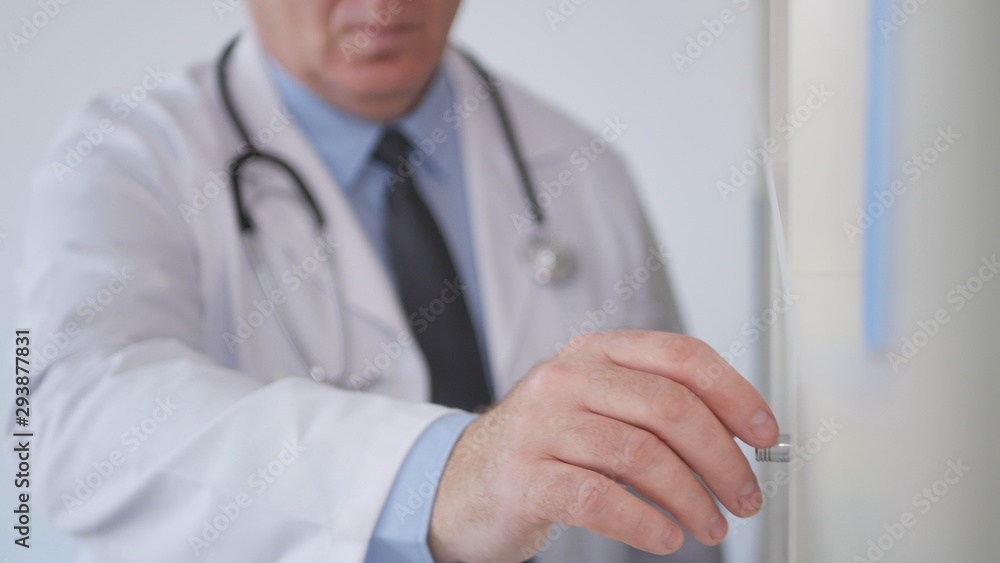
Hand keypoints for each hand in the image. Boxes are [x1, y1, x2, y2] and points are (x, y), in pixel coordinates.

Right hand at [427, 330, 777, 562]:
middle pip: (668, 406)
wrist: (461, 483)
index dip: (734, 394)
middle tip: (744, 495)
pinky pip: (600, 498)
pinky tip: (663, 537)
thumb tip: (736, 439)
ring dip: (691, 498)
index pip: (680, 356)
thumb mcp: (595, 410)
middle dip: (722, 457)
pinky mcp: (524, 476)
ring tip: (709, 526)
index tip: (764, 433)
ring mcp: (541, 425)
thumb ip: (652, 412)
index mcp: (594, 353)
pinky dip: (645, 523)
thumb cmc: (542, 449)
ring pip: (641, 455)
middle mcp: (566, 379)